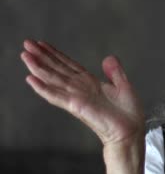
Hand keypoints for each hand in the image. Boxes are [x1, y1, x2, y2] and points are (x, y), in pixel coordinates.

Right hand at [20, 39, 144, 145]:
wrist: (131, 130)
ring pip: (53, 79)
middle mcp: (80, 89)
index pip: (68, 65)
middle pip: (57, 69)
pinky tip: (31, 79)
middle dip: (42, 56)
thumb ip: (115, 72)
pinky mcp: (77, 106)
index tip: (42, 43)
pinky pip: (57, 96)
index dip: (55, 54)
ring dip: (38, 67)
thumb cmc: (128, 113)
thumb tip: (108, 57)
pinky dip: (44, 88)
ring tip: (25, 55)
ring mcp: (77, 97)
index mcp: (90, 83)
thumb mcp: (124, 86)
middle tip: (27, 43)